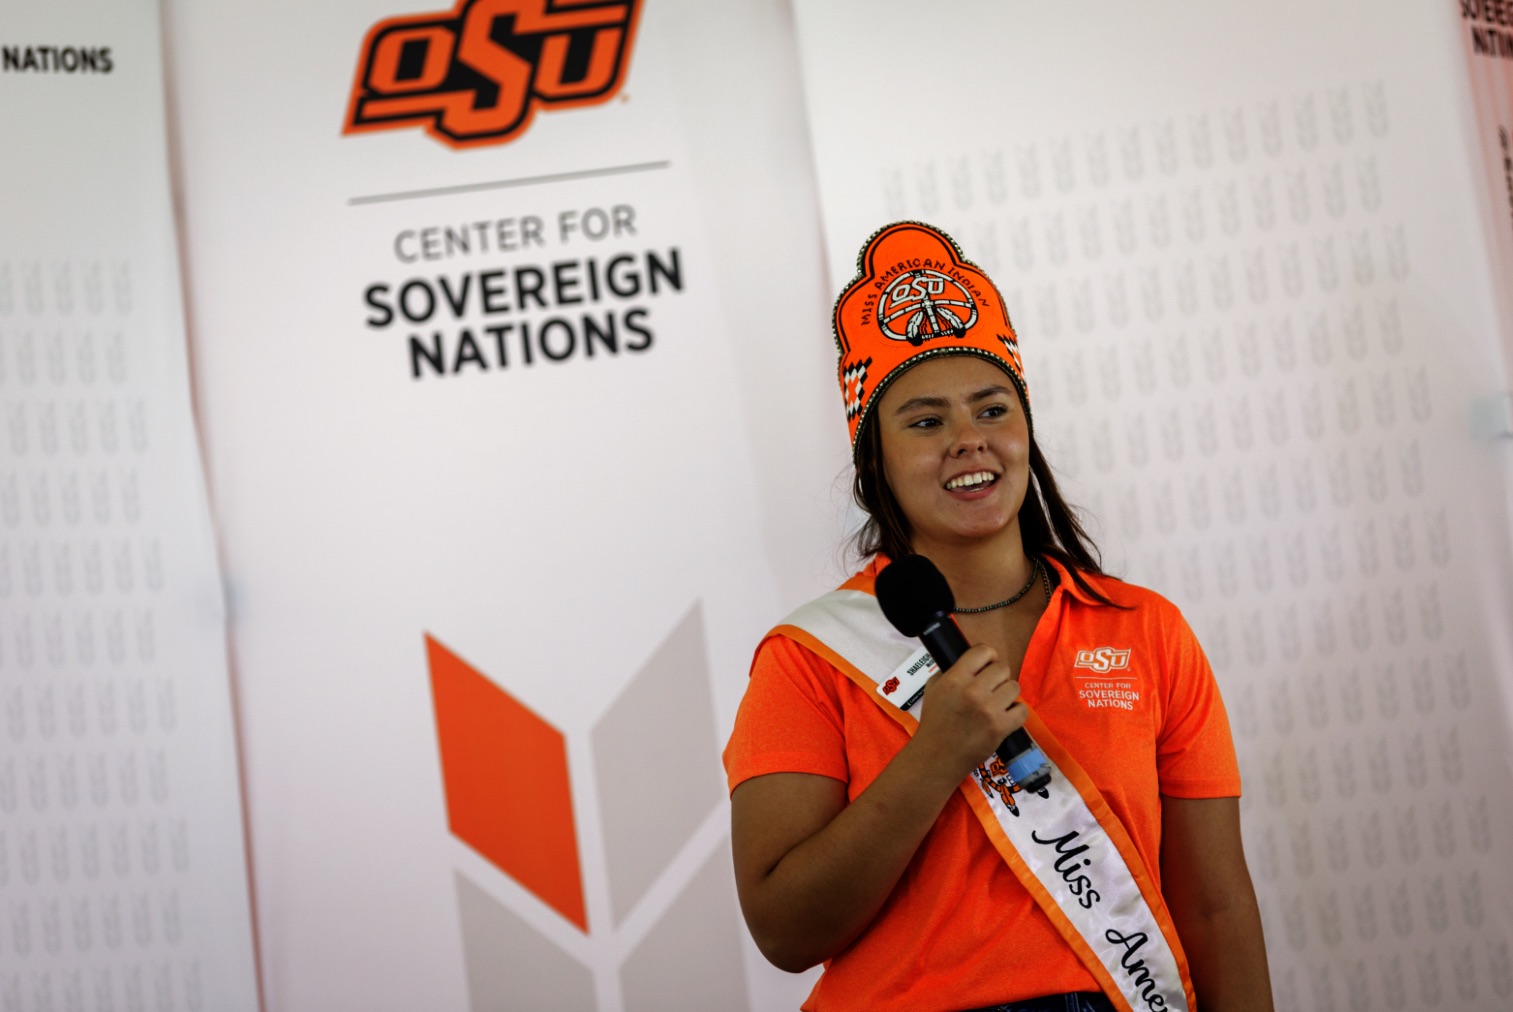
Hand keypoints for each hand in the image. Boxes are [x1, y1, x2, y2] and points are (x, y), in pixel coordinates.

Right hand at [912, 644, 1028, 775]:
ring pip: (1014, 687)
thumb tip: (970, 661)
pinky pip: (1021, 710)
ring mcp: (989, 710)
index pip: (983, 651)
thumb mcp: (933, 688)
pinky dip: (1016, 713)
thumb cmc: (934, 721)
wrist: (937, 757)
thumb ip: (950, 671)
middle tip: (991, 688)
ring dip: (1007, 694)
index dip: (987, 657)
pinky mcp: (1000, 728)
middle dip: (998, 677)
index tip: (985, 666)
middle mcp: (973, 691)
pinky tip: (1005, 717)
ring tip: (997, 703)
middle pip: (1002, 668)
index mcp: (955, 678)